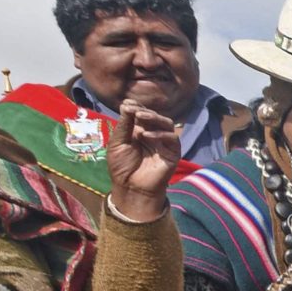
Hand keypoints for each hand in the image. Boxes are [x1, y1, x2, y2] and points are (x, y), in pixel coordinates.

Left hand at [105, 101, 179, 221]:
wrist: (131, 187)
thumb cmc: (122, 167)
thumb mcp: (118, 142)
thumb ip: (124, 125)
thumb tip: (126, 104)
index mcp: (140, 131)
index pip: (142, 114)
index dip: (136, 106)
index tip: (126, 103)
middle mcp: (154, 134)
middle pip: (154, 116)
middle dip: (144, 110)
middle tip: (133, 109)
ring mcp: (164, 143)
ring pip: (166, 123)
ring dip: (154, 118)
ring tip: (141, 116)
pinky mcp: (173, 152)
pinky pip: (172, 138)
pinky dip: (160, 134)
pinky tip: (147, 136)